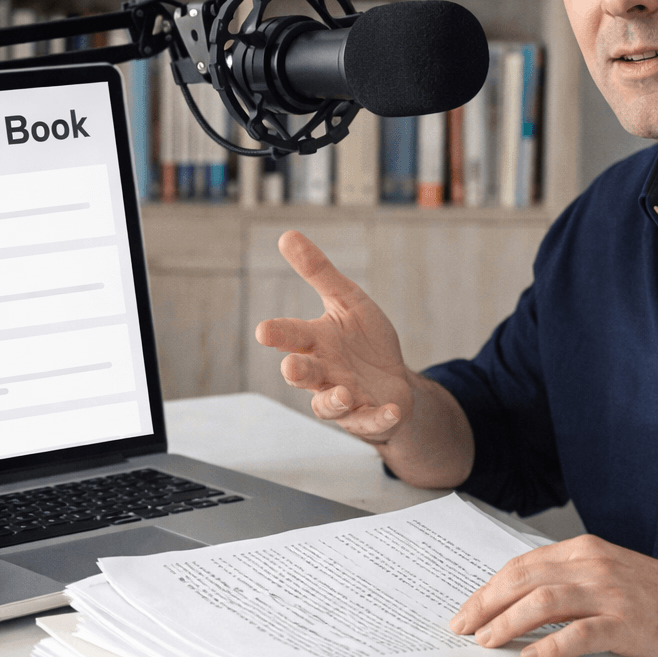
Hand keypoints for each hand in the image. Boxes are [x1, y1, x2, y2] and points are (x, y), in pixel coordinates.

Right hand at [254, 231, 420, 442]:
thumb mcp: (347, 300)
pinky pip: (371, 421)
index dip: (279, 334)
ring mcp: (344, 399)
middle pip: (304, 374)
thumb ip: (319, 272)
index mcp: (317, 342)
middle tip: (291, 366)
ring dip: (332, 400)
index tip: (263, 330)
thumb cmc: (364, 342)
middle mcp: (324, 373)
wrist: (394, 382)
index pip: (293, 335)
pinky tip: (389, 408)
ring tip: (342, 392)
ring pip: (328, 405)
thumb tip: (287, 235)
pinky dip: (379, 417)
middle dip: (297, 371)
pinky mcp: (368, 417)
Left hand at [450, 534, 657, 656]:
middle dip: (486, 604)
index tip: (467, 609)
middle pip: (523, 579)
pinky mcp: (627, 623)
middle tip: (463, 627)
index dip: (489, 588)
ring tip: (487, 641)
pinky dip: (550, 647)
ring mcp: (610, 593)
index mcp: (585, 551)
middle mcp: (593, 565)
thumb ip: (571, 583)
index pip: (522, 565)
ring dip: (507, 622)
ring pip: (543, 602)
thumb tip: (523, 604)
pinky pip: (579, 634)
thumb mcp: (611, 576)